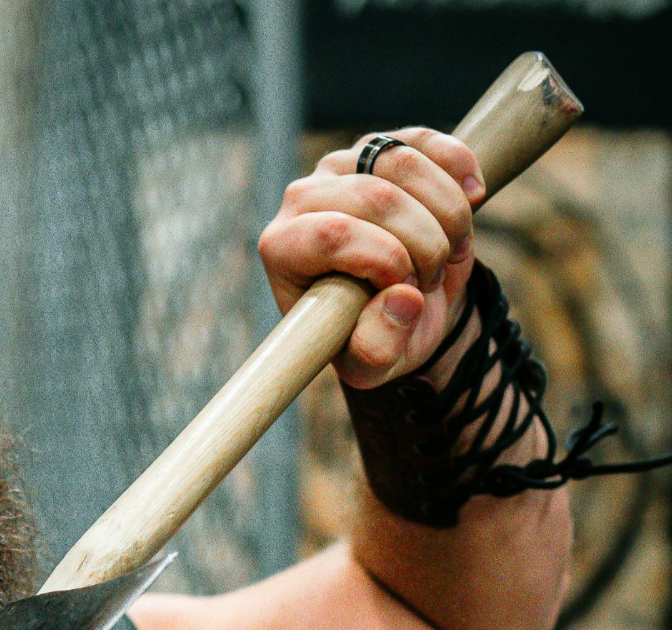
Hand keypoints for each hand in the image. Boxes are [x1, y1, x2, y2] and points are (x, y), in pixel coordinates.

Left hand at [257, 128, 485, 389]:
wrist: (404, 306)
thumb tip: (403, 299)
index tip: (407, 292)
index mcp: (281, 247)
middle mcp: (301, 197)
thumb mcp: (371, 364)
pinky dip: (460, 169)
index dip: (386, 262)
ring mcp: (341, 165)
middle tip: (431, 280)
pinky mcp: (382, 146)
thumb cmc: (373, 335)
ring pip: (403, 162)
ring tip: (446, 253)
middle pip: (375, 197)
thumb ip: (377, 348)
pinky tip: (474, 198)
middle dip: (424, 244)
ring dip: (447, 215)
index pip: (332, 234)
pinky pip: (426, 139)